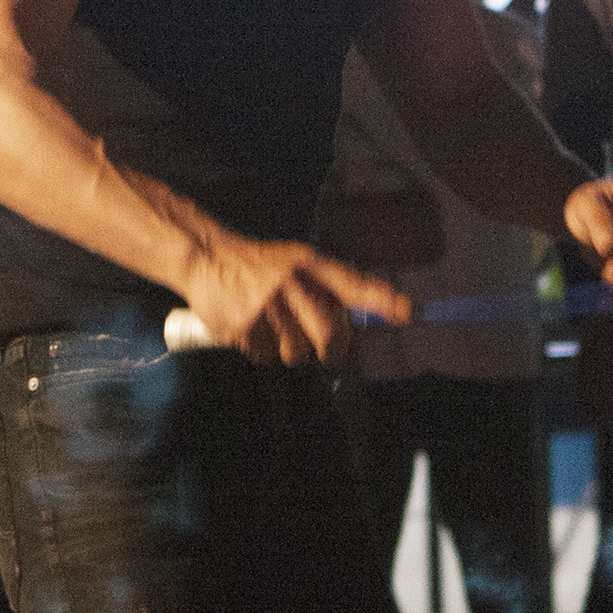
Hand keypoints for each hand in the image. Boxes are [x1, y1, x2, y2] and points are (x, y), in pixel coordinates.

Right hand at [178, 235, 410, 366]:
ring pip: (295, 351)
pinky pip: (264, 356)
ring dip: (290, 349)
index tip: (406, 312)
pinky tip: (251, 328)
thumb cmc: (258, 263)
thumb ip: (326, 287)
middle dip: (332, 349)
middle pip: (327, 333)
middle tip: (329, 353)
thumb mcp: (295, 261)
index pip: (353, 284)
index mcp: (309, 263)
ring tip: (274, 327)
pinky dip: (260, 349)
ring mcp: (266, 306)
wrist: (206, 256)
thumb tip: (359, 320)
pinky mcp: (243, 326)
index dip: (381, 300)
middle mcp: (291, 283)